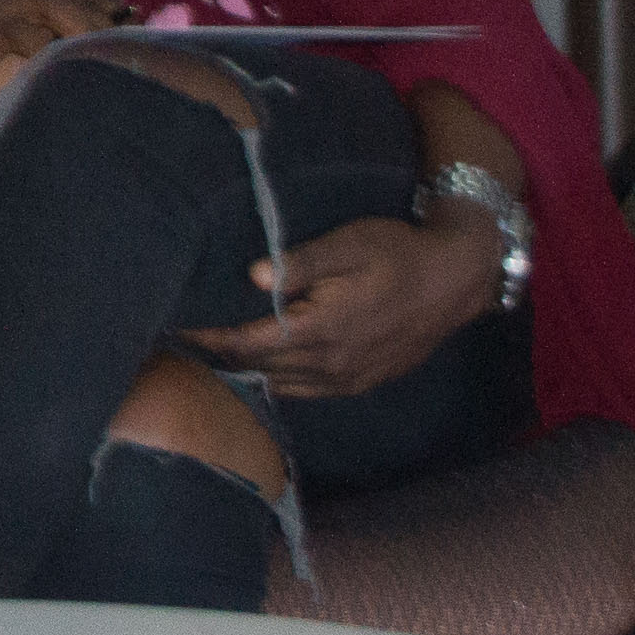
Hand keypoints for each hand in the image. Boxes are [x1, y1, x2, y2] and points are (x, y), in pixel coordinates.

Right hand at [0, 0, 132, 128]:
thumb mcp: (25, 60)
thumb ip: (61, 51)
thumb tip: (115, 57)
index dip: (111, 16)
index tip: (137, 44)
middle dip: (106, 27)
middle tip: (128, 59)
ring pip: (56, 8)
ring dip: (85, 36)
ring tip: (103, 63)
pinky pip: (25, 36)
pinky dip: (49, 54)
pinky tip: (64, 74)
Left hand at [188, 207, 507, 398]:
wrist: (455, 281)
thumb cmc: (399, 253)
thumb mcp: (350, 244)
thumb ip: (300, 262)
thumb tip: (254, 278)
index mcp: (321, 329)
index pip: (248, 342)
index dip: (210, 336)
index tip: (178, 327)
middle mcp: (331, 364)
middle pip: (258, 367)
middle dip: (219, 355)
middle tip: (183, 341)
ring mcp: (347, 379)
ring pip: (280, 385)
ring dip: (247, 371)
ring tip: (212, 355)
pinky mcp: (361, 382)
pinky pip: (306, 391)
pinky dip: (278, 381)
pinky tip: (261, 367)